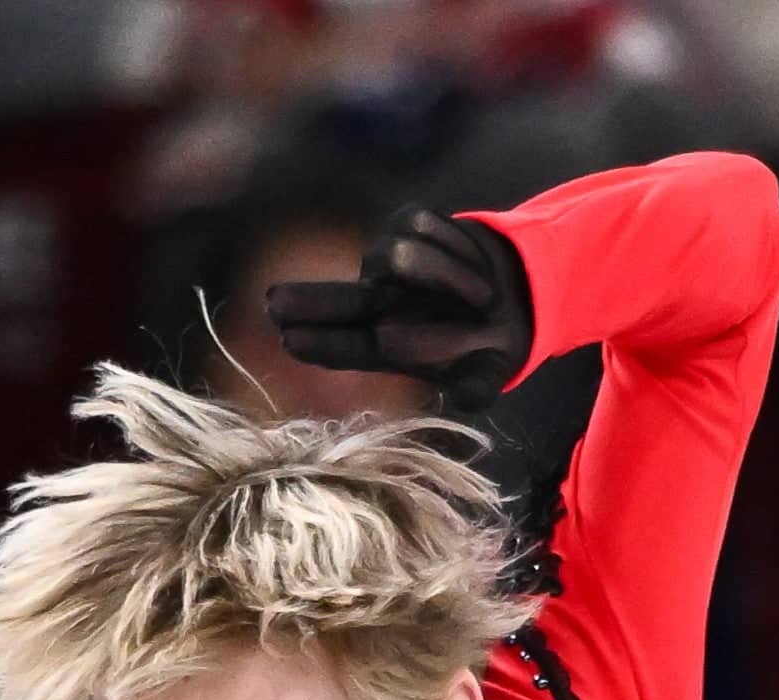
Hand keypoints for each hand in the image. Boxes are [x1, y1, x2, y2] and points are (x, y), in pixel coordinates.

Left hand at [267, 212, 533, 406]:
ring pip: (400, 257)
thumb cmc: (484, 346)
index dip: (319, 344)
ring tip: (484, 298)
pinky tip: (474, 267)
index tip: (288, 341)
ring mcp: (387, 260)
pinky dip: (458, 249)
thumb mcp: (487, 373)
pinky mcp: (406, 221)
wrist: (506, 292)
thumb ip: (478, 387)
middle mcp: (377, 301)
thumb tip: (471, 398)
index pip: (346, 347)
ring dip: (446, 275)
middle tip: (272, 304)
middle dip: (308, 303)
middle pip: (338, 301)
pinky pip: (427, 228)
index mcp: (385, 346)